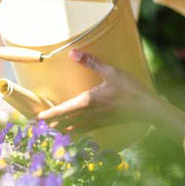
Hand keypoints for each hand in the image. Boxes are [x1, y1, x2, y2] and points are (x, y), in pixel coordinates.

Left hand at [36, 49, 157, 133]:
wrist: (147, 109)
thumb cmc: (130, 89)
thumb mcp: (111, 72)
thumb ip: (91, 62)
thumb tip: (72, 52)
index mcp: (88, 102)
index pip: (64, 110)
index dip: (50, 114)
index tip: (38, 118)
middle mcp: (90, 115)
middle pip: (65, 123)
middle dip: (51, 125)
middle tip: (37, 128)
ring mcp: (98, 122)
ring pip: (74, 129)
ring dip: (61, 130)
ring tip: (50, 132)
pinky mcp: (104, 124)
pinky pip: (85, 131)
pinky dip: (74, 132)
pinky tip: (72, 133)